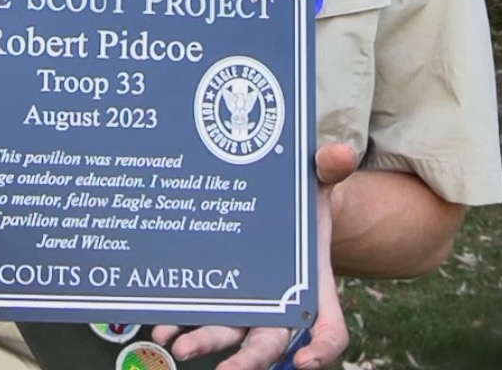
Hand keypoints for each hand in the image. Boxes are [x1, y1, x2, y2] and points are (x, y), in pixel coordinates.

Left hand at [150, 143, 358, 369]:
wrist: (274, 200)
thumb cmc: (301, 198)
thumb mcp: (316, 180)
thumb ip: (328, 167)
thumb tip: (340, 153)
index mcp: (312, 285)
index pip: (328, 330)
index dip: (320, 350)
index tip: (303, 361)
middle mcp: (279, 302)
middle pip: (270, 344)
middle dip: (249, 361)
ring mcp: (246, 302)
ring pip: (230, 334)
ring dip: (205, 342)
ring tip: (180, 347)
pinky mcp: (217, 294)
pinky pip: (199, 315)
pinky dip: (180, 323)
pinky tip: (161, 327)